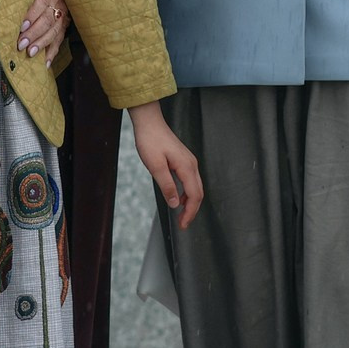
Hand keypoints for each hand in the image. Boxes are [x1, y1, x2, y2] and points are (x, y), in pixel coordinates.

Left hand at [18, 0, 66, 63]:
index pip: (40, 5)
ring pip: (54, 33)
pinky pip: (60, 40)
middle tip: (21, 44)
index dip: (31, 15)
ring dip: (42, 44)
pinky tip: (45, 64)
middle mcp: (59, 6)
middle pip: (46, 22)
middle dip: (34, 34)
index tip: (22, 25)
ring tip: (31, 54)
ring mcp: (63, 18)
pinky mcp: (65, 26)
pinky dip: (53, 53)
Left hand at [129, 101, 203, 228]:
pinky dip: (187, 192)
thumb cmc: (150, 141)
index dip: (190, 212)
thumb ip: (167, 186)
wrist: (150, 123)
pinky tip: (177, 197)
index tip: (183, 224)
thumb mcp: (155, 166)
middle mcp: (192, 165)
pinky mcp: (184, 160)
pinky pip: (190, 180)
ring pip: (195, 187)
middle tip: (182, 224)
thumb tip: (174, 204)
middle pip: (198, 193)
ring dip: (190, 202)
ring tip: (180, 214)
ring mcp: (189, 162)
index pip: (194, 195)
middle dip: (192, 210)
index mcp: (186, 167)